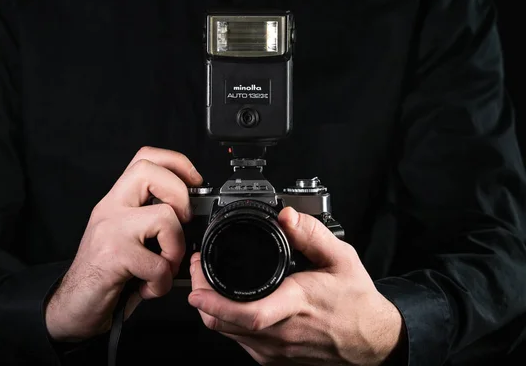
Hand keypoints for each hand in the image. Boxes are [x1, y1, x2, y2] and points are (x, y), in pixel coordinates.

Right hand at [45, 146, 202, 341]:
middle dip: (180, 195)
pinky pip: (158, 264)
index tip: (195, 179)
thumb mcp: (127, 237)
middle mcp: (110, 209)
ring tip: (163, 267)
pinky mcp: (113, 257)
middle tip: (181, 223)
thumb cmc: (105, 274)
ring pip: (165, 217)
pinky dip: (162, 283)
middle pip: (150, 172)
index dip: (176, 162)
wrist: (73, 306)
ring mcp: (110, 230)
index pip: (145, 158)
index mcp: (117, 201)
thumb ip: (150, 220)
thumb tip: (191, 215)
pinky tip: (148, 288)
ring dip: (175, 249)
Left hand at [189, 207, 403, 365]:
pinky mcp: (274, 358)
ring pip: (228, 333)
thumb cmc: (356, 302)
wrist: (371, 341)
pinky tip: (231, 303)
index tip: (197, 289)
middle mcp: (282, 332)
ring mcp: (276, 350)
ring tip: (209, 282)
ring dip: (212, 309)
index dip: (217, 303)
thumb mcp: (342, 258)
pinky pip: (240, 341)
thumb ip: (313, 234)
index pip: (250, 313)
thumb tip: (287, 216)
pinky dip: (228, 321)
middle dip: (202, 297)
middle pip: (226, 324)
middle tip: (198, 270)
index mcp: (296, 304)